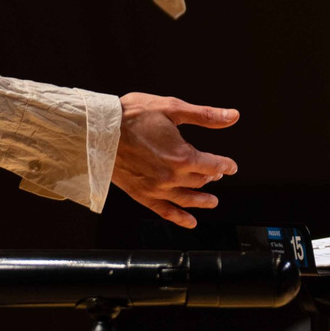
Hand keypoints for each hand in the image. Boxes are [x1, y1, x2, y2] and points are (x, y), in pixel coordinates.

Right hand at [114, 93, 238, 227]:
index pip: (213, 165)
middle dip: (212, 177)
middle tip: (217, 175)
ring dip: (202, 201)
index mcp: (182, 155)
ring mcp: (156, 188)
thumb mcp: (171, 108)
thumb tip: (232, 116)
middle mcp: (172, 176)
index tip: (231, 166)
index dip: (225, 165)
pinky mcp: (141, 194)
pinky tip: (190, 222)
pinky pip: (165, 211)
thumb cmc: (132, 115)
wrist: (97, 130)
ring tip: (212, 202)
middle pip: (200, 181)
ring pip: (187, 199)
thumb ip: (205, 115)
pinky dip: (179, 218)